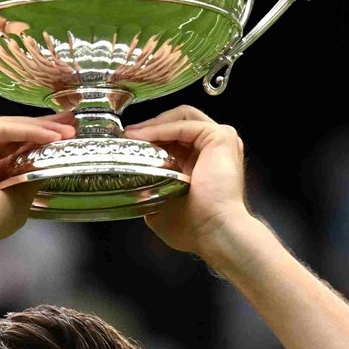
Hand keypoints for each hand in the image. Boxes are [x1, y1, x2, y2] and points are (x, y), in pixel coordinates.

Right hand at [0, 115, 74, 252]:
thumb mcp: (17, 202)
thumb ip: (33, 181)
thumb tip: (53, 165)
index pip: (17, 151)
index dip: (42, 144)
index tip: (67, 140)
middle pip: (16, 135)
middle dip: (47, 129)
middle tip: (72, 123)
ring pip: (12, 129)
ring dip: (42, 129)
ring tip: (68, 131)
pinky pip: (4, 127)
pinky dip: (29, 131)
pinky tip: (51, 136)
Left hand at [124, 106, 253, 254]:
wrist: (214, 231)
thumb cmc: (195, 227)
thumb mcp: (164, 204)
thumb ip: (152, 190)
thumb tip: (134, 189)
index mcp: (202, 163)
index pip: (174, 137)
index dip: (150, 136)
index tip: (127, 142)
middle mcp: (213, 149)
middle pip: (178, 121)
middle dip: (151, 125)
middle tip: (127, 135)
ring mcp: (220, 140)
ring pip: (182, 117)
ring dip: (154, 124)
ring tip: (132, 134)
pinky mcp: (221, 137)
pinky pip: (184, 124)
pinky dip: (161, 128)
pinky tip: (143, 137)